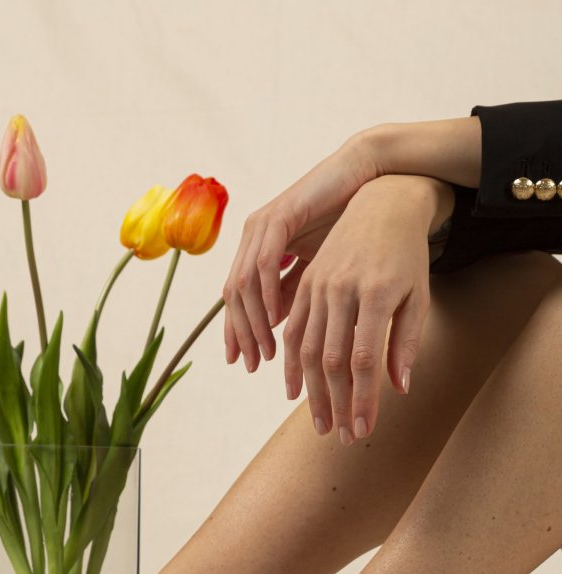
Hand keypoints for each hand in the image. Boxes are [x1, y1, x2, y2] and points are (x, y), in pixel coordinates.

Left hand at [222, 128, 383, 370]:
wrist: (367, 181)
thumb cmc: (345, 225)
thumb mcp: (314, 270)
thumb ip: (293, 293)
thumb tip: (275, 326)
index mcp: (257, 250)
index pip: (236, 299)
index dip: (237, 332)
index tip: (246, 363)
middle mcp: (252, 238)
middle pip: (233, 296)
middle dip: (241, 334)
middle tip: (254, 364)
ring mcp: (262, 225)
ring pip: (243, 283)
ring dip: (254, 321)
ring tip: (268, 349)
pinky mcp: (278, 215)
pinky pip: (264, 261)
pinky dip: (268, 293)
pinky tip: (277, 318)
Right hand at [280, 173, 449, 442]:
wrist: (381, 206)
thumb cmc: (407, 258)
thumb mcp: (417, 297)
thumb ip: (406, 343)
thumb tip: (399, 388)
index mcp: (377, 293)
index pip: (364, 359)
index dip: (362, 399)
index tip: (363, 429)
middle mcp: (342, 289)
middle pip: (333, 360)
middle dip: (337, 404)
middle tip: (341, 437)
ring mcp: (319, 286)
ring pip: (308, 349)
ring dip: (313, 392)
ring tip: (321, 423)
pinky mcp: (305, 285)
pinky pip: (293, 330)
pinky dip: (291, 364)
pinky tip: (296, 390)